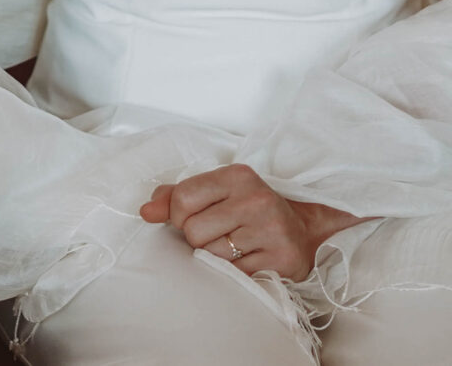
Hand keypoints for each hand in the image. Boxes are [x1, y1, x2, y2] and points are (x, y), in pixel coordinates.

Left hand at [139, 164, 357, 281]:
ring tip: (235, 247)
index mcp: (236, 176)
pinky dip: (233, 274)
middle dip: (198, 240)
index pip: (181, 199)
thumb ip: (176, 197)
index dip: (177, 216)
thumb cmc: (250, 210)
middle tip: (219, 235)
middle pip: (193, 231)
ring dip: (216, 258)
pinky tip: (247, 261)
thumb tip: (146, 211)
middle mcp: (255, 199)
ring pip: (211, 256)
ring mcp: (270, 230)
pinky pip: (233, 275)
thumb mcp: (217, 193)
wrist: (305, 231)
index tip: (190, 219)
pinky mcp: (280, 260)